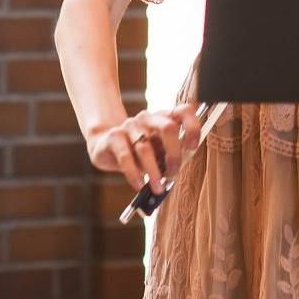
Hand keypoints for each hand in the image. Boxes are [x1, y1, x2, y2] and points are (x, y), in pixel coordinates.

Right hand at [86, 102, 201, 193]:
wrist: (106, 146)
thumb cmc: (139, 151)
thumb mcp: (158, 150)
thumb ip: (170, 154)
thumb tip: (179, 168)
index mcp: (164, 116)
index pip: (184, 111)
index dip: (192, 127)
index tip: (193, 146)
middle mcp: (148, 117)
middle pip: (168, 128)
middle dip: (174, 154)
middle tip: (173, 173)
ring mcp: (130, 125)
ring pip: (146, 148)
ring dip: (154, 172)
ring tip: (158, 187)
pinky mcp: (114, 137)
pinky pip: (126, 158)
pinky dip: (134, 174)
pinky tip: (139, 185)